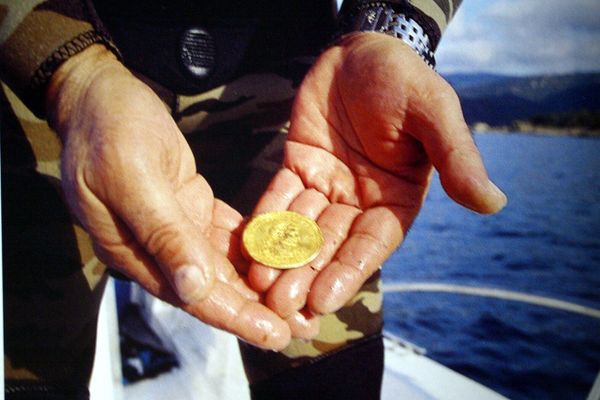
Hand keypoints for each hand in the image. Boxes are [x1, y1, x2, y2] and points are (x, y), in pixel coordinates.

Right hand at [47, 45, 290, 349]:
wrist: (99, 94)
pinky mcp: (189, 206)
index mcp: (134, 251)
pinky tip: (285, 256)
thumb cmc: (108, 129)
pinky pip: (226, 235)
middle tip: (303, 326)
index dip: (235, 316)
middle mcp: (157, 248)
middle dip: (258, 308)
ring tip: (302, 298)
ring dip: (261, 283)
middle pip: (213, 288)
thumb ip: (161, 234)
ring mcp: (175, 227)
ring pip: (223, 265)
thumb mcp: (132, 176)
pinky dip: (254, 247)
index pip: (191, 295)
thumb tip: (194, 289)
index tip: (275, 334)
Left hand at [248, 33, 506, 318]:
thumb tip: (493, 203)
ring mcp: (327, 187)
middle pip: (331, 246)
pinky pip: (279, 197)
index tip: (325, 299)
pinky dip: (265, 220)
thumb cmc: (404, 79)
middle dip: (307, 274)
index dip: (349, 271)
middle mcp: (360, 202)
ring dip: (281, 256)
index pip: (371, 244)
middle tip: (282, 305)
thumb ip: (457, 158)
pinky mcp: (298, 167)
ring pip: (302, 229)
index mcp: (396, 199)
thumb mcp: (435, 114)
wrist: (361, 49)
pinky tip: (248, 245)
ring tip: (259, 284)